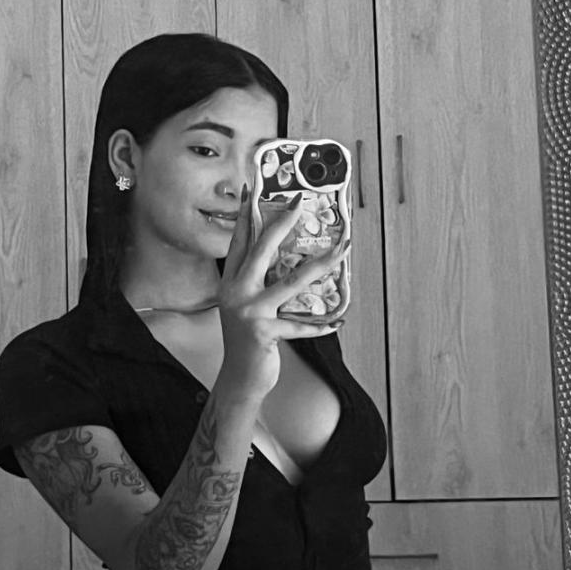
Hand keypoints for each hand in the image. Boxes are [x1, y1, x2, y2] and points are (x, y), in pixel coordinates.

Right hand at [216, 187, 349, 401]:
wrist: (238, 380)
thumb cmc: (246, 341)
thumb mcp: (244, 306)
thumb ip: (257, 283)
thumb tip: (285, 259)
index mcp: (230, 283)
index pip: (239, 241)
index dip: (245, 215)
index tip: (252, 190)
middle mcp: (236, 293)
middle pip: (261, 249)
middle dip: (281, 223)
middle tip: (298, 202)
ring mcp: (249, 312)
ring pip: (289, 281)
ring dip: (320, 265)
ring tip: (340, 251)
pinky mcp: (264, 332)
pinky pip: (300, 325)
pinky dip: (321, 324)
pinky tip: (338, 321)